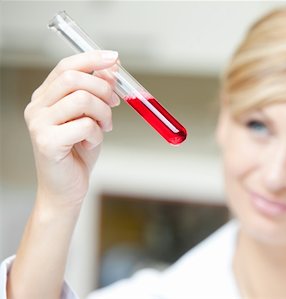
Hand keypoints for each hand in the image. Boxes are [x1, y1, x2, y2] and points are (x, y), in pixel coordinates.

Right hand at [24, 50, 119, 208]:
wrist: (66, 189)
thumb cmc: (78, 153)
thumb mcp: (92, 117)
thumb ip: (98, 93)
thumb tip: (111, 68)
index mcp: (46, 97)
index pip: (67, 66)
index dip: (93, 59)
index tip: (115, 58)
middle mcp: (38, 107)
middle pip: (75, 78)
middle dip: (103, 89)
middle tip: (113, 105)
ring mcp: (39, 124)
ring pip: (83, 99)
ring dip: (104, 114)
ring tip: (103, 128)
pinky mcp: (46, 142)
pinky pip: (85, 125)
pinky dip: (97, 134)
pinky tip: (91, 143)